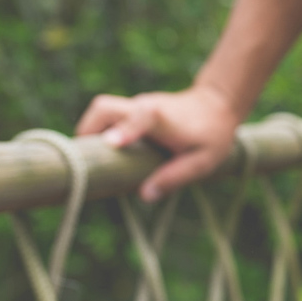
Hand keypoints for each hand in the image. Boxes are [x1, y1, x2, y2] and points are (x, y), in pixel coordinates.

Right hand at [75, 84, 240, 201]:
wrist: (217, 104)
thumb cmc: (212, 135)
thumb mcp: (202, 161)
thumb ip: (175, 176)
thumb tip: (145, 196)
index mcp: (163, 119)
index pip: (142, 117)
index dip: (125, 129)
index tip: (110, 144)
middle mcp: (144, 107)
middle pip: (104, 108)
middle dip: (87, 131)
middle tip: (84, 162)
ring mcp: (136, 105)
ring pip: (102, 111)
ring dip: (90, 133)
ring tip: (90, 163)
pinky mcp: (133, 109)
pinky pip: (108, 117)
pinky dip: (99, 133)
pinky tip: (104, 157)